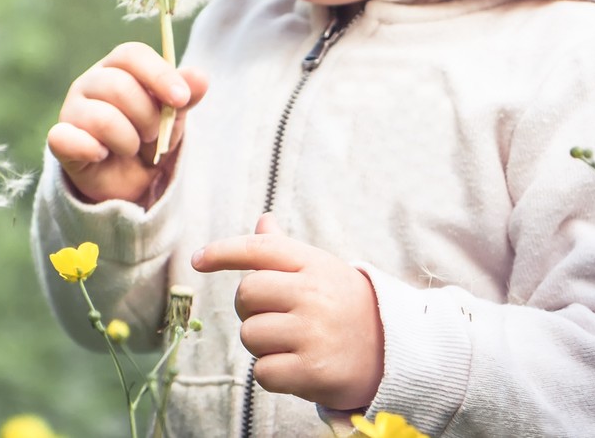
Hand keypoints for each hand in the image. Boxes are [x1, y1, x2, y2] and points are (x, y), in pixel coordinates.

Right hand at [46, 41, 208, 205]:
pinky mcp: (60, 141)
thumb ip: (186, 94)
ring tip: (130, 149)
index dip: (159, 74)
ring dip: (127, 140)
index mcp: (116, 68)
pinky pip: (64, 138)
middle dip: (146, 116)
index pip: (131, 54)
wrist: (128, 180)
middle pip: (118, 85)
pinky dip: (90, 148)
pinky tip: (102, 155)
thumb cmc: (149, 137)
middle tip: (151, 134)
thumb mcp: (173, 115)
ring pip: (102, 117)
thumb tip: (200, 76)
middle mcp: (89, 83)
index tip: (181, 100)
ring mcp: (71, 111)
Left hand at [191, 213, 383, 411]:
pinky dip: (273, 374)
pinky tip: (298, 367)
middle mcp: (314, 294)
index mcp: (315, 265)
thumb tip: (263, 221)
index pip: (260, 250)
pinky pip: (263, 371)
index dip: (224, 252)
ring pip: (251, 335)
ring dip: (263, 345)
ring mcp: (314, 332)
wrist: (396, 354)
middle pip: (246, 295)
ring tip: (294, 344)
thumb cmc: (347, 308)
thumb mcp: (323, 272)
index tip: (198, 260)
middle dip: (251, 310)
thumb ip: (286, 252)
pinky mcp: (314, 370)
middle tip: (276, 318)